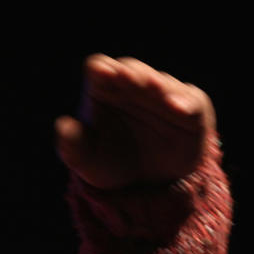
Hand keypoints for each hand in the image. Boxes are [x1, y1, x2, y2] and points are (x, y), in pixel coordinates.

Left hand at [55, 54, 215, 189]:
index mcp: (103, 89)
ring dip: (158, 84)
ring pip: (161, 81)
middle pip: (131, 70)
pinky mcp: (190, 107)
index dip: (101, 68)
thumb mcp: (87, 161)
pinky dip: (186, 102)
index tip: (101, 73)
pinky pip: (191, 100)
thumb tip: (62, 125)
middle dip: (131, 73)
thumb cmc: (109, 162)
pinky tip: (178, 109)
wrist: (145, 185)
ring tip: (154, 89)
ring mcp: (162, 93)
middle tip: (128, 77)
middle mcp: (133, 85)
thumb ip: (72, 145)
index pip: (99, 68)